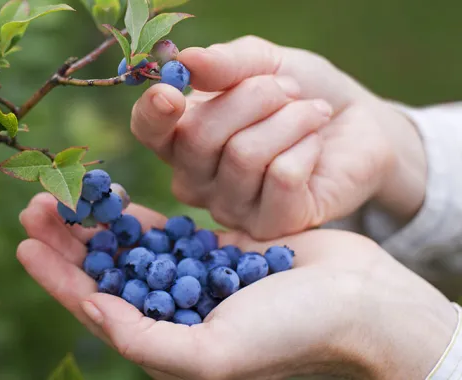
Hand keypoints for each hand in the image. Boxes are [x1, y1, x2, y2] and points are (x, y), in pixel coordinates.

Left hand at [17, 193, 455, 379]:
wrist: (356, 301)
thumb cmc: (289, 335)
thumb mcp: (212, 354)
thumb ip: (147, 340)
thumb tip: (93, 312)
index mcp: (164, 344)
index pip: (95, 308)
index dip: (57, 278)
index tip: (25, 245)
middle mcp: (170, 312)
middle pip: (104, 273)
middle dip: (67, 242)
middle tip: (36, 205)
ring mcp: (190, 279)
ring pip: (126, 248)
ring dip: (93, 223)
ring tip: (61, 193)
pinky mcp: (212, 250)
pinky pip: (162, 231)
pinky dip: (134, 215)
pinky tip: (110, 197)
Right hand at [131, 36, 425, 239]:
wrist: (358, 125)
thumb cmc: (300, 92)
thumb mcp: (264, 63)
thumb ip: (225, 63)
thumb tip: (185, 62)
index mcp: (181, 137)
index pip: (148, 131)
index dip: (153, 113)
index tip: (170, 92)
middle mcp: (196, 179)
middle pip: (199, 137)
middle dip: (253, 97)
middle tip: (288, 90)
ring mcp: (230, 208)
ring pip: (244, 155)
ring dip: (289, 119)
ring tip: (311, 113)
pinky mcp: (271, 225)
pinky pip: (281, 177)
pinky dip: (306, 147)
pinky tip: (315, 146)